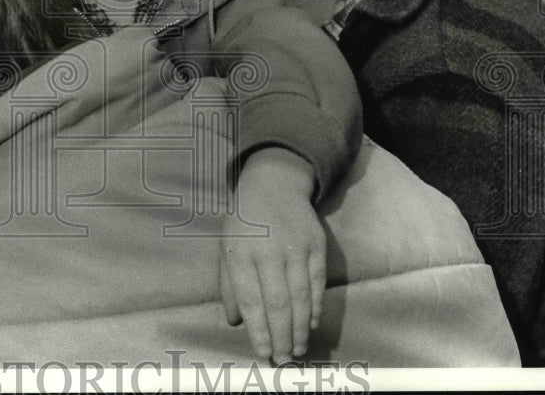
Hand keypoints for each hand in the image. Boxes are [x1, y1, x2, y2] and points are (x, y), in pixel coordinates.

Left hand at [220, 148, 325, 363]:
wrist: (273, 183)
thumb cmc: (245, 222)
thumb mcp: (227, 247)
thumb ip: (230, 285)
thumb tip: (235, 322)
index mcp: (240, 251)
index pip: (251, 299)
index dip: (258, 330)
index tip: (263, 354)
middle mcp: (269, 250)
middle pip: (279, 303)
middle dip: (282, 337)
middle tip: (283, 360)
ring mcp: (296, 247)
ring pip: (301, 296)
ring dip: (300, 328)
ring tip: (297, 350)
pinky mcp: (317, 244)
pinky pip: (317, 282)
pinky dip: (315, 307)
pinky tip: (311, 325)